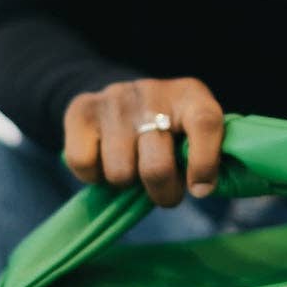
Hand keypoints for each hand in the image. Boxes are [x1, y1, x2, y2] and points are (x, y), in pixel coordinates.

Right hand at [62, 77, 224, 207]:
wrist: (124, 97)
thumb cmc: (169, 130)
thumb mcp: (195, 136)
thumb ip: (204, 158)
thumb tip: (200, 189)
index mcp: (191, 97)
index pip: (205, 124)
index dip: (204, 163)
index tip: (200, 190)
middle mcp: (152, 93)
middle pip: (157, 167)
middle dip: (162, 193)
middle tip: (163, 190)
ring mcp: (115, 100)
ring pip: (120, 173)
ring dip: (127, 183)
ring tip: (132, 167)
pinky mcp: (82, 110)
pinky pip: (84, 164)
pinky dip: (94, 175)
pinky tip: (105, 161)